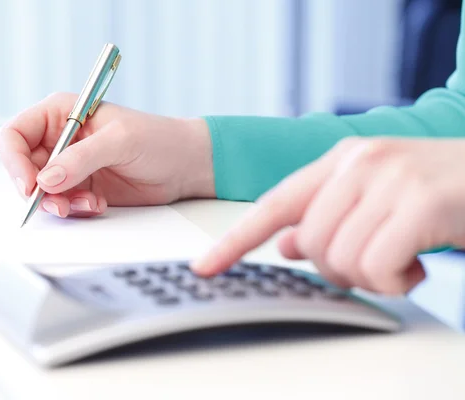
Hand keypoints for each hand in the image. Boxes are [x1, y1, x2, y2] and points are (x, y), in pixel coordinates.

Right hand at [0, 92, 214, 216]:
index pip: (15, 134)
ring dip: (59, 203)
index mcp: (61, 114)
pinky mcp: (82, 187)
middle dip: (37, 190)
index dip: (14, 161)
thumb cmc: (157, 139)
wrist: (184, 165)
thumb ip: (81, 158)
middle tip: (58, 204)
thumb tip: (46, 179)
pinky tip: (98, 204)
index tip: (31, 185)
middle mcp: (60, 139)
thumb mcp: (119, 141)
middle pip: (23, 167)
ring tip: (87, 203)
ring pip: (41, 191)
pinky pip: (63, 204)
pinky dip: (75, 209)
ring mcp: (70, 165)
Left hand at [191, 137, 464, 294]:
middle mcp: (359, 162)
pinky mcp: (420, 203)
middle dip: (336, 268)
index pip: (274, 205)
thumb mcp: (376, 199)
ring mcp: (389, 178)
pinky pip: (375, 267)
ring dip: (370, 276)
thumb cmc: (439, 193)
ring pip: (339, 258)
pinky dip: (394, 281)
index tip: (206, 266)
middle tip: (374, 265)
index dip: (235, 240)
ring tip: (401, 262)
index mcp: (342, 160)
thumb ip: (327, 217)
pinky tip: (416, 267)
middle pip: (308, 242)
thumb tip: (285, 245)